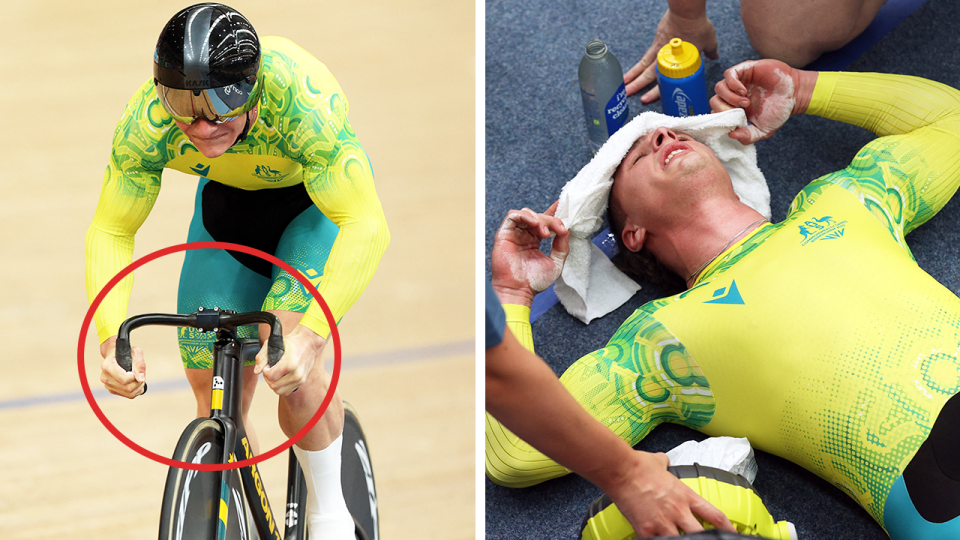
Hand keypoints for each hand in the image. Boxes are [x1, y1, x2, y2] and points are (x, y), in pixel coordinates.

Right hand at [99, 336, 146, 398]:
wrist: (117, 356)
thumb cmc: (127, 353)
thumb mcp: (136, 352)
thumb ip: (140, 363)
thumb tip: (141, 379)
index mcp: (107, 366)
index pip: (123, 379)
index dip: (134, 377)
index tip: (137, 372)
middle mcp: (105, 377)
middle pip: (128, 388)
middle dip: (139, 382)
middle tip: (141, 375)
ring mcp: (108, 385)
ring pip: (129, 393)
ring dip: (139, 386)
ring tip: (139, 377)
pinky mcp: (112, 390)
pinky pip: (129, 395)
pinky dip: (136, 390)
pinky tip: (135, 382)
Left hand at [255, 324, 323, 395]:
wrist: (308, 342)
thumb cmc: (291, 342)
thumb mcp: (273, 344)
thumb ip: (262, 357)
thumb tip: (257, 371)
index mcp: (290, 364)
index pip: (270, 376)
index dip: (265, 371)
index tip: (267, 365)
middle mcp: (296, 374)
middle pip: (274, 386)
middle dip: (268, 378)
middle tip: (270, 369)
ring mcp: (300, 379)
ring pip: (279, 391)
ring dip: (274, 384)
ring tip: (275, 374)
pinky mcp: (301, 382)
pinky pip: (286, 392)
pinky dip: (281, 387)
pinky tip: (281, 377)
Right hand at [490, 202, 569, 305]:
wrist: (519, 291)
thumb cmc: (534, 282)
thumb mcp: (556, 263)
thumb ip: (562, 247)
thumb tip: (566, 230)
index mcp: (534, 241)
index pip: (544, 221)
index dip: (553, 212)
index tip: (564, 205)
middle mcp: (523, 236)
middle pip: (538, 216)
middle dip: (551, 220)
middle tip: (560, 230)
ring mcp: (514, 234)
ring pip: (526, 213)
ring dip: (540, 218)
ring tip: (547, 232)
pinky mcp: (504, 234)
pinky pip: (512, 216)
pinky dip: (525, 215)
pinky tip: (535, 224)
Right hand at [608, 452, 735, 536]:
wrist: (620, 470)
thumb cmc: (638, 465)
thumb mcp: (659, 461)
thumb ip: (665, 464)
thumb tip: (664, 461)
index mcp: (685, 495)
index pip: (715, 515)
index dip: (727, 528)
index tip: (732, 533)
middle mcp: (678, 510)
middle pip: (701, 534)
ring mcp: (663, 522)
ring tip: (679, 539)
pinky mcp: (646, 529)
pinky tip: (656, 539)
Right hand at [624, 8, 717, 101]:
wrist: (686, 12)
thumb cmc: (697, 25)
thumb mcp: (708, 40)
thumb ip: (710, 50)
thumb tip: (714, 56)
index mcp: (680, 63)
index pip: (665, 81)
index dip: (655, 91)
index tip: (646, 99)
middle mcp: (667, 58)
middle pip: (649, 75)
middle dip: (638, 86)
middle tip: (627, 94)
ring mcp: (660, 50)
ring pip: (644, 66)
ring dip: (633, 76)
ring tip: (624, 85)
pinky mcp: (656, 42)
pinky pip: (645, 57)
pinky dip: (638, 65)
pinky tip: (631, 72)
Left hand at [710, 59, 816, 143]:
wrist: (795, 94)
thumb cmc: (779, 111)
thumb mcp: (763, 130)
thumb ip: (748, 136)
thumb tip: (731, 135)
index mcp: (734, 109)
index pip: (716, 112)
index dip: (721, 118)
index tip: (733, 122)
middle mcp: (733, 95)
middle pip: (714, 100)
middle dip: (723, 108)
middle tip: (740, 110)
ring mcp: (738, 82)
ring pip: (719, 87)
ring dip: (728, 97)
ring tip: (744, 101)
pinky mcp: (745, 69)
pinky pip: (729, 74)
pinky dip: (732, 84)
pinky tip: (743, 91)